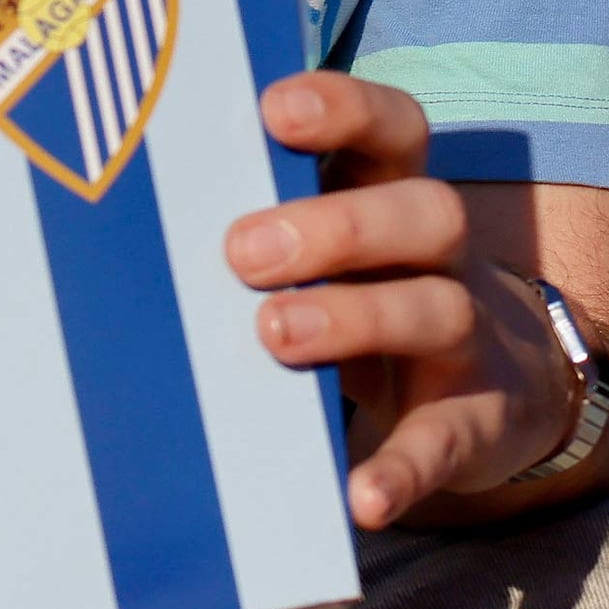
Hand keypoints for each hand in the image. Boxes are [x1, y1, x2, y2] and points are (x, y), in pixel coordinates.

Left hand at [229, 73, 564, 524]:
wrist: (504, 392)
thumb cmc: (368, 304)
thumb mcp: (331, 255)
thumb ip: (257, 232)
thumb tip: (104, 234)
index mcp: (394, 199)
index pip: (393, 130)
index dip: (346, 110)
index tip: (274, 112)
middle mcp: (441, 258)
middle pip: (427, 210)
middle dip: (339, 224)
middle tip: (243, 253)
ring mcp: (468, 338)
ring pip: (441, 308)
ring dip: (360, 316)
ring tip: (277, 336)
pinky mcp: (474, 421)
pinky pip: (446, 439)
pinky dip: (405, 468)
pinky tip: (360, 497)